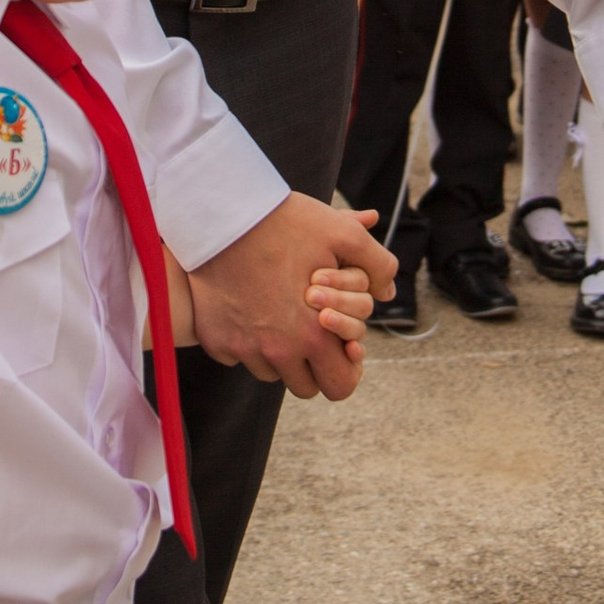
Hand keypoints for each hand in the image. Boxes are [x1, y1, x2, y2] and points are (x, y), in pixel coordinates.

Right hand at [186, 196, 394, 401]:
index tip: (343, 350)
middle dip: (314, 366)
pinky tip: (249, 307)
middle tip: (312, 333)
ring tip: (280, 314)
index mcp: (313, 337)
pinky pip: (237, 355)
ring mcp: (242, 349)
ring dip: (279, 354)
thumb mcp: (343, 235)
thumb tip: (388, 291)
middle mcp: (276, 353)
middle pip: (305, 387)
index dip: (346, 371)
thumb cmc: (284, 223)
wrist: (220, 216)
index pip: (339, 386)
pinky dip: (245, 340)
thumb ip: (377, 266)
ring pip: (270, 372)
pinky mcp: (215, 340)